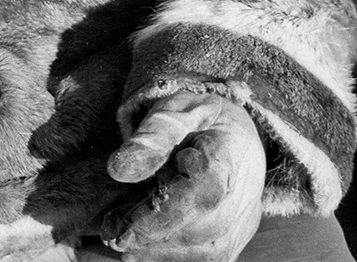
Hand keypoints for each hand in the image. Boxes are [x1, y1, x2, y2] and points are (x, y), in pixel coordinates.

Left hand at [102, 90, 265, 261]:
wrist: (231, 131)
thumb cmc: (196, 118)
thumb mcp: (173, 109)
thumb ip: (150, 136)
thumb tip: (118, 169)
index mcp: (229, 152)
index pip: (203, 189)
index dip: (165, 212)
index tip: (126, 224)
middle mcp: (244, 192)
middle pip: (206, 228)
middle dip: (154, 237)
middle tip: (112, 234)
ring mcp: (244, 219)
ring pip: (209, 251)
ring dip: (161, 253)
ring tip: (121, 242)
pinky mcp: (236, 236)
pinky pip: (209, 257)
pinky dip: (173, 257)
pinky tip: (142, 251)